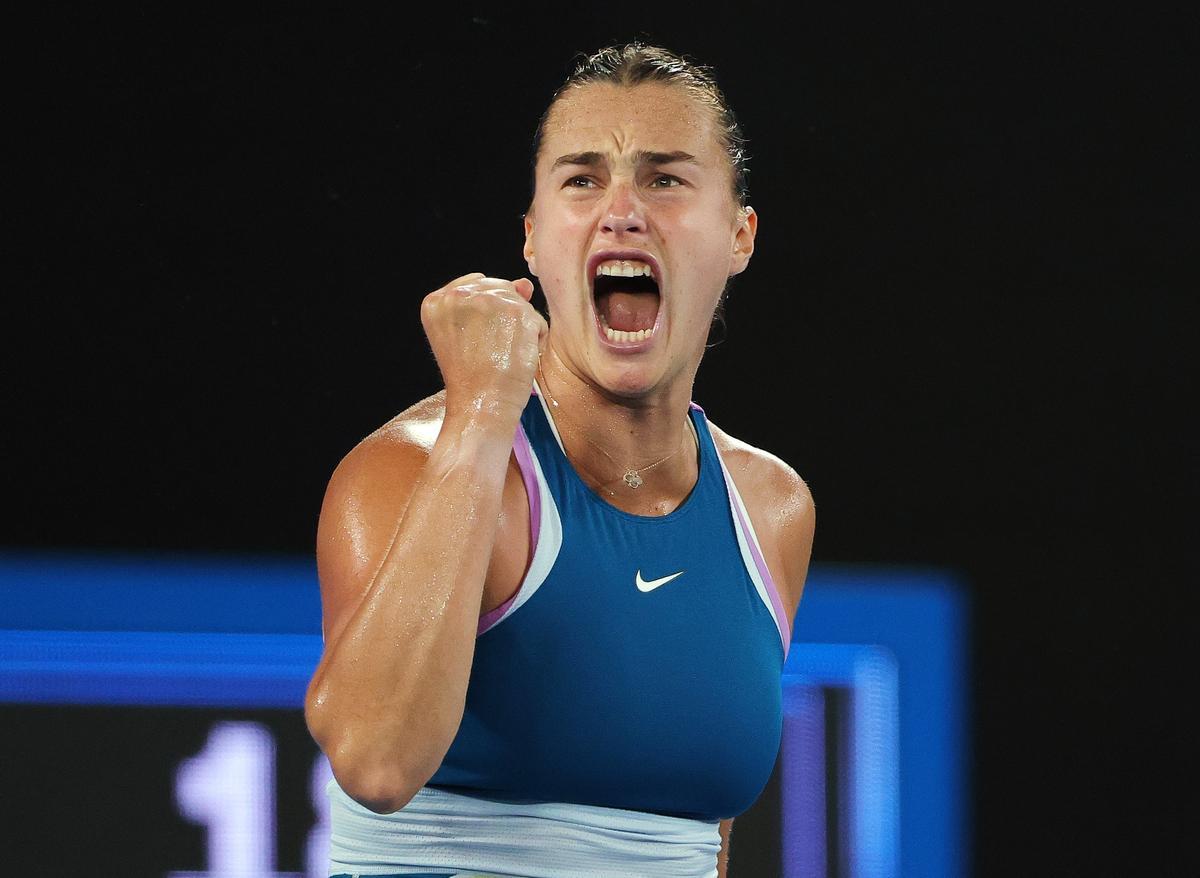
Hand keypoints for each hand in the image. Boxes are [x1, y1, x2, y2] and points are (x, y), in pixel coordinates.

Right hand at [421, 273, 547, 427]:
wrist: (481, 404)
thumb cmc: (471, 377)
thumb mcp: (464, 334)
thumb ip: (487, 301)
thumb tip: (523, 283)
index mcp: (436, 301)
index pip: (475, 286)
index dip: (485, 314)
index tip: (478, 339)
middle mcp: (459, 294)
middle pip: (499, 288)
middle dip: (503, 316)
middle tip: (491, 349)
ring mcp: (489, 300)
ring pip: (519, 302)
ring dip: (519, 327)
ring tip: (503, 353)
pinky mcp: (517, 311)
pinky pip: (536, 317)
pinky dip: (534, 338)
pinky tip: (517, 356)